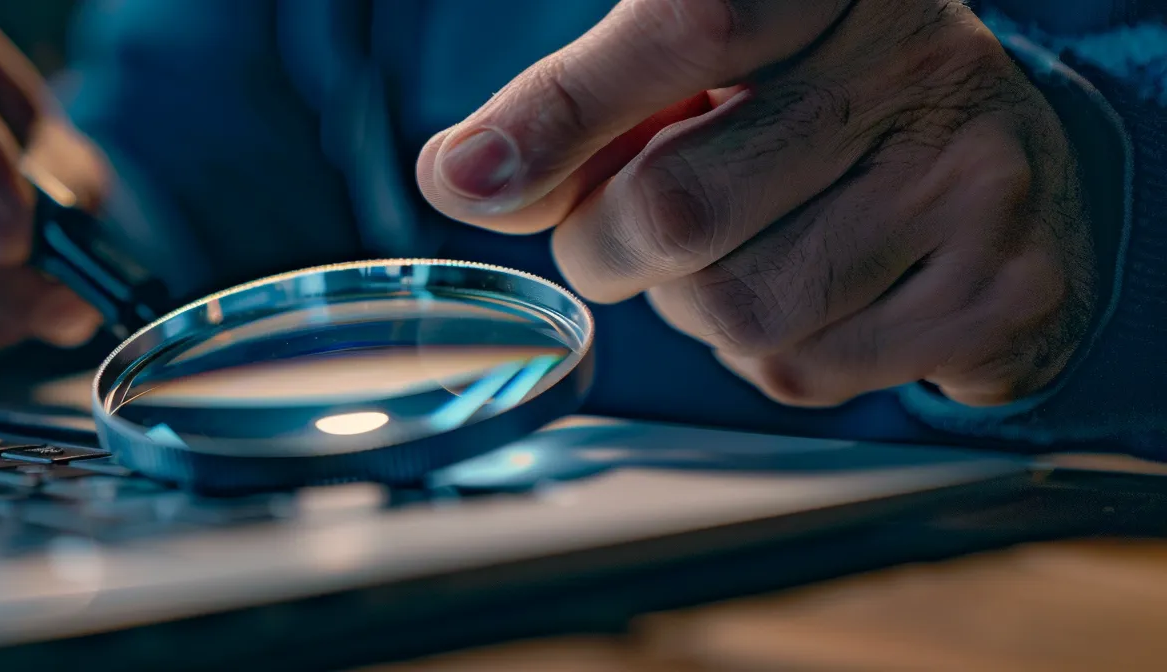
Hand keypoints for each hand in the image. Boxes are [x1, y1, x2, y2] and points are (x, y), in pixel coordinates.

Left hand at [418, 0, 1093, 407]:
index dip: (560, 115)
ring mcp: (974, 180)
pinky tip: (817, 296)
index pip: (684, 27)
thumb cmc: (816, 104)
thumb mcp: (712, 66)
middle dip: (607, 245)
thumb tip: (464, 176)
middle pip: (675, 204)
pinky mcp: (1000, 295)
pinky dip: (771, 353)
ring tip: (749, 253)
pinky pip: (800, 371)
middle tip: (626, 232)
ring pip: (732, 309)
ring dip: (694, 308)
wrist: (1014, 169)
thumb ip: (586, 110)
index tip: (469, 176)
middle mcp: (921, 60)